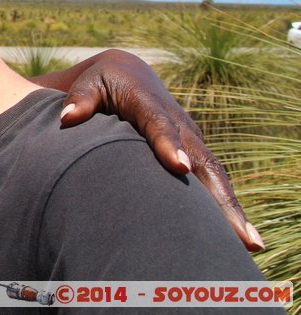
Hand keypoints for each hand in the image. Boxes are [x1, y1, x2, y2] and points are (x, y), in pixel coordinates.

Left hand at [52, 49, 264, 251]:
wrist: (128, 74)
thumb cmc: (102, 83)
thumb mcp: (88, 84)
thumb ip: (80, 99)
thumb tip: (67, 118)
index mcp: (148, 103)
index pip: (159, 124)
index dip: (168, 144)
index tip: (178, 166)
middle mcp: (178, 123)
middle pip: (201, 159)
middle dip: (218, 194)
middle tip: (233, 229)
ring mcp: (190, 140)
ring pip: (214, 175)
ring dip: (230, 208)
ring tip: (248, 243)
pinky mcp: (194, 153)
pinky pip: (212, 182)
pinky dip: (224, 208)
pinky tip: (236, 239)